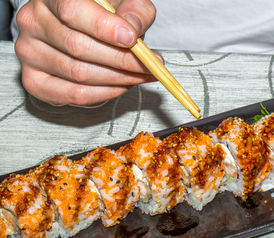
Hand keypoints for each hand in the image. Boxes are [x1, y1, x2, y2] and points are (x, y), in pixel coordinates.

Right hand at [14, 0, 157, 106]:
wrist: (83, 30)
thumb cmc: (103, 16)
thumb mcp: (126, 3)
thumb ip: (134, 12)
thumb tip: (133, 30)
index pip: (72, 10)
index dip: (104, 28)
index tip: (131, 39)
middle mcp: (33, 22)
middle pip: (78, 47)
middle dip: (121, 61)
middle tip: (148, 66)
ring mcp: (29, 53)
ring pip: (78, 74)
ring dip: (117, 79)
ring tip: (140, 76)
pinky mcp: (34, 81)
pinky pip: (74, 95)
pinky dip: (104, 94)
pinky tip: (120, 86)